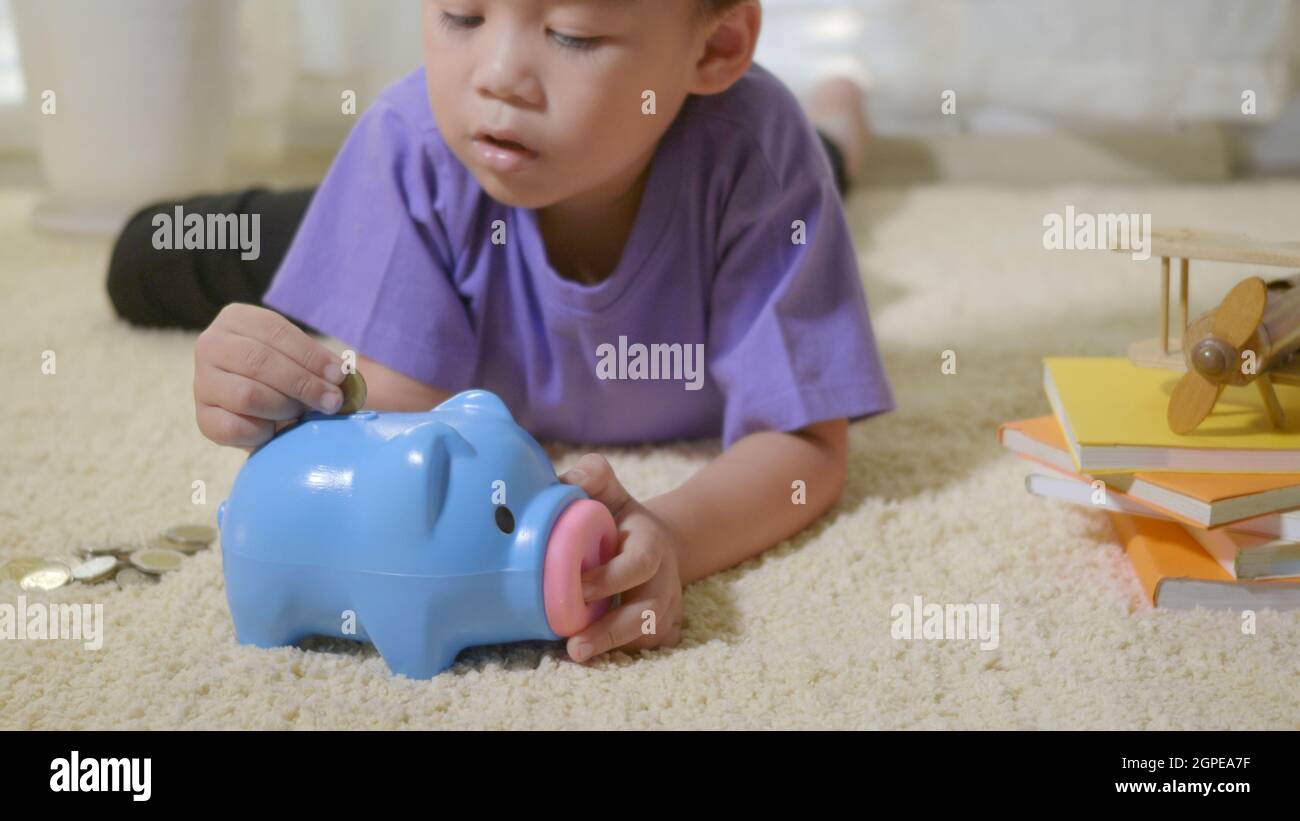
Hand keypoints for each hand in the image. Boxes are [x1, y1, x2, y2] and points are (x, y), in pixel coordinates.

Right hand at [194, 303, 347, 448]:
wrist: (263, 408)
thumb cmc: (287, 376)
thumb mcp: (301, 358)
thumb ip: (320, 364)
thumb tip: (342, 378)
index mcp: (236, 319)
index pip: (275, 332)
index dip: (311, 355)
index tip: (339, 376)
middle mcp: (211, 345)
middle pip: (260, 362)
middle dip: (303, 384)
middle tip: (332, 401)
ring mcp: (201, 382)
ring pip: (247, 395)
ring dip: (285, 407)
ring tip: (301, 412)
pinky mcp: (202, 418)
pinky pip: (234, 427)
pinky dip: (263, 431)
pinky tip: (275, 429)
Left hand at [558, 454, 683, 663]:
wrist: (651, 540)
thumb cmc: (618, 516)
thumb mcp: (608, 490)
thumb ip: (590, 476)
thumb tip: (563, 480)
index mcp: (651, 543)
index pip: (640, 564)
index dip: (611, 578)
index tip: (577, 588)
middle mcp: (664, 579)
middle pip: (648, 611)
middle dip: (611, 631)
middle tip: (574, 646)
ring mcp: (667, 606)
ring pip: (650, 635)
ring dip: (614, 646)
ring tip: (576, 652)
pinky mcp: (664, 627)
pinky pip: (651, 647)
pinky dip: (626, 653)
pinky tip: (597, 653)